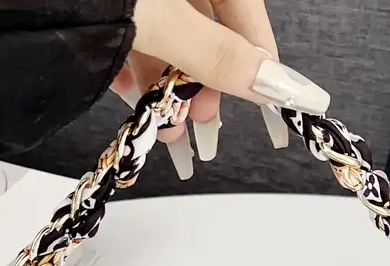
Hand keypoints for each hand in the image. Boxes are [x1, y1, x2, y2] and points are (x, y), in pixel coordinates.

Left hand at [110, 0, 329, 177]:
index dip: (263, 69)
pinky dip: (139, 77)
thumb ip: (216, 52)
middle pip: (210, 36)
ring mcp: (145, 0)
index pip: (249, 21)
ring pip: (172, 46)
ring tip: (167, 128)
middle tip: (203, 122)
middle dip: (207, 88)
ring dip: (172, 92)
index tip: (277, 111)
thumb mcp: (160, 18)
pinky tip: (137, 100)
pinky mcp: (111, 15)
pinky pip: (137, 44)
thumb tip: (275, 85)